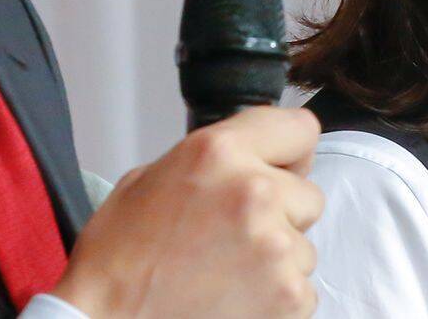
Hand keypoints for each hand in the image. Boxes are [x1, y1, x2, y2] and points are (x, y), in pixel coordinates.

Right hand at [51, 106, 322, 317]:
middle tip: (236, 235)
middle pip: (308, 195)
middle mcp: (254, 192)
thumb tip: (251, 160)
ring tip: (225, 273)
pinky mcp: (287, 296)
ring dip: (277, 259)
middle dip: (283, 213)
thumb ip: (213, 161)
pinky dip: (276, 299)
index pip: (300, 128)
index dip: (291, 153)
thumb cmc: (118, 261)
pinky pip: (302, 290)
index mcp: (219, 152)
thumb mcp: (151, 178)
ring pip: (304, 247)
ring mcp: (275, 247)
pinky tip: (233, 300)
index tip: (283, 169)